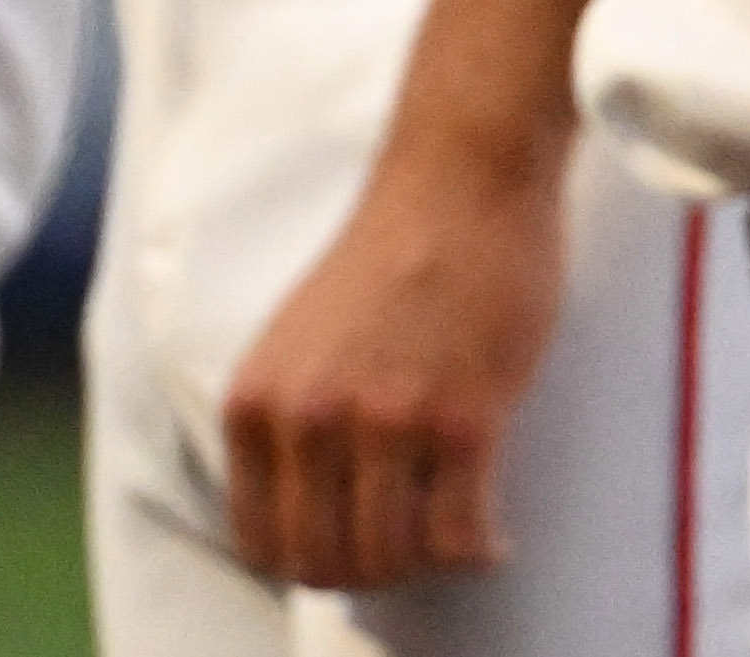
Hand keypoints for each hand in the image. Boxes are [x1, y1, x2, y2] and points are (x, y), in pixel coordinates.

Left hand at [218, 146, 565, 590]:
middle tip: (414, 552)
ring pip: (393, 556)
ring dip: (427, 564)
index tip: (356, 550)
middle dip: (373, 574)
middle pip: (326, 562)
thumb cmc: (396, 249)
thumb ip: (291, 419)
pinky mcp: (464, 418)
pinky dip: (478, 552)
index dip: (313, 562)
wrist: (464, 176)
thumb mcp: (299, 339)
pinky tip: (492, 541)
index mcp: (257, 403)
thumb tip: (311, 511)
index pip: (262, 541)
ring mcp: (386, 421)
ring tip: (455, 539)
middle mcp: (309, 420)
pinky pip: (460, 534)